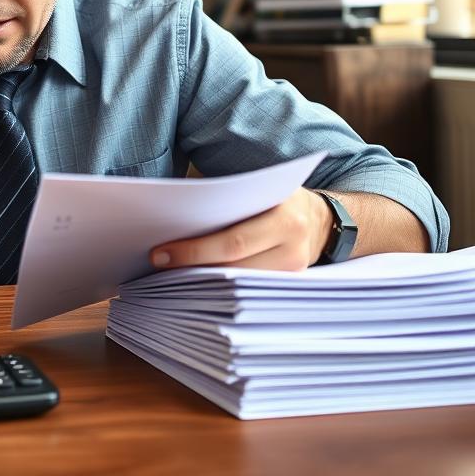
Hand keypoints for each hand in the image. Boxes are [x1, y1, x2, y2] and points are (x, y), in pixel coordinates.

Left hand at [149, 188, 333, 270]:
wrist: (323, 220)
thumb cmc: (278, 198)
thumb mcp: (260, 188)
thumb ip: (226, 199)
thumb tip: (175, 215)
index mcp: (285, 219)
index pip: (232, 242)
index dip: (194, 251)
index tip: (159, 253)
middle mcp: (292, 250)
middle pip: (233, 269)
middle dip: (191, 269)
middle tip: (156, 267)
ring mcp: (292, 274)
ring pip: (238, 286)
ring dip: (201, 283)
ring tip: (168, 276)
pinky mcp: (286, 287)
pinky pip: (247, 291)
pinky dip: (219, 288)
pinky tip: (193, 282)